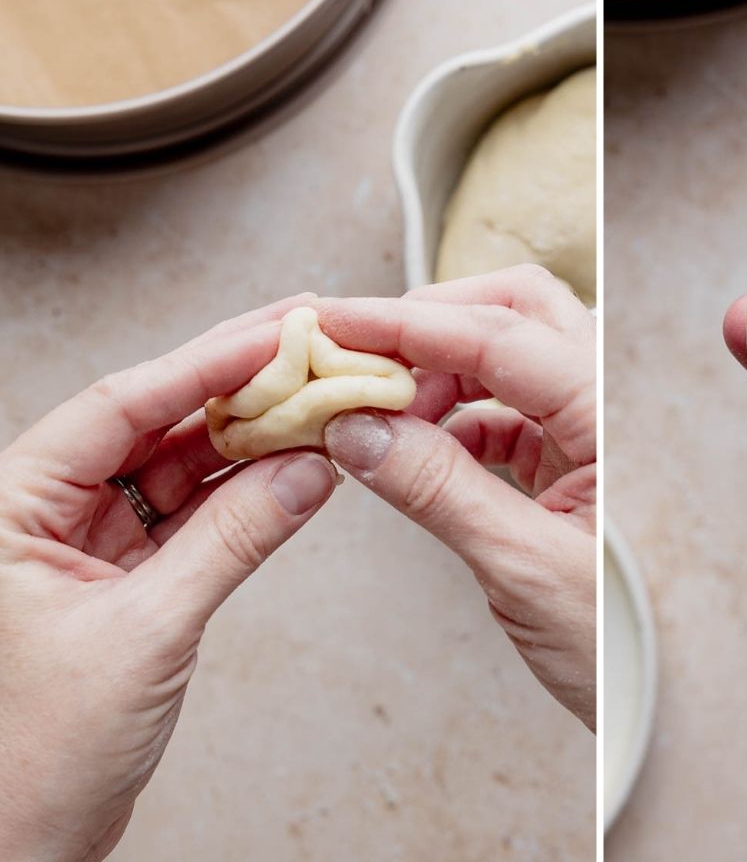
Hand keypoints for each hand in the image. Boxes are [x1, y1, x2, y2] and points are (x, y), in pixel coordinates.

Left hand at [0, 296, 337, 861]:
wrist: (18, 854)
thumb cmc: (32, 762)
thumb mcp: (143, 636)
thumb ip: (231, 542)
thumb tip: (308, 470)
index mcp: (13, 504)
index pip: (121, 404)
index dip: (205, 361)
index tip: (280, 330)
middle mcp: (43, 509)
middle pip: (153, 419)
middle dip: (235, 381)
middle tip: (311, 339)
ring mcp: (83, 541)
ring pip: (178, 461)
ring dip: (250, 433)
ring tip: (321, 397)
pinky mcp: (119, 578)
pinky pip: (190, 512)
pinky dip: (244, 489)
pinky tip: (297, 463)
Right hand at [320, 265, 595, 727]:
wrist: (636, 698)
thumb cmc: (604, 642)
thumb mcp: (517, 565)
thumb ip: (437, 487)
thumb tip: (357, 426)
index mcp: (605, 413)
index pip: (496, 334)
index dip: (406, 322)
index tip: (333, 319)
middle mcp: (600, 400)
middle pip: (512, 309)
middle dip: (430, 317)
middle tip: (353, 348)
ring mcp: (581, 423)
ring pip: (503, 350)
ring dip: (434, 364)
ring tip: (371, 408)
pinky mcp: (560, 452)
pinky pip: (497, 402)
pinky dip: (446, 410)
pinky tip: (406, 444)